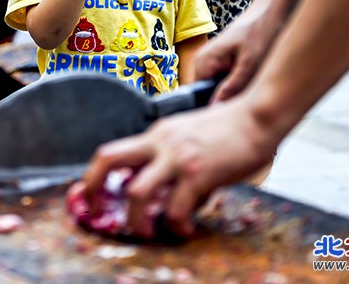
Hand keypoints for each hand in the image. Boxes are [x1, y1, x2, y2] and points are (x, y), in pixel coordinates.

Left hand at [79, 96, 277, 238]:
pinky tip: (184, 228)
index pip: (111, 152)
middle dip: (93, 189)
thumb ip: (171, 159)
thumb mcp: (189, 135)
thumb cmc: (231, 128)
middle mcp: (161, 142)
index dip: (92, 177)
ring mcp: (178, 157)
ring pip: (136, 191)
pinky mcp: (199, 172)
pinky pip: (176, 208)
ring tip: (146, 232)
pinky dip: (176, 225)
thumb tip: (163, 195)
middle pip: (108, 159)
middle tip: (98, 214)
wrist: (259, 116)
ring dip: (135, 219)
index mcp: (156, 134)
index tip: (88, 197)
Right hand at [194, 0, 284, 102]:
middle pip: (206, 94)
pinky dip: (238, 84)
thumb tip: (215, 108)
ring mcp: (211, 61)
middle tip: (248, 102)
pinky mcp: (221, 61)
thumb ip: (232, 87)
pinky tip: (251, 81)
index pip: (197, 96)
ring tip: (252, 89)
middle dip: (226, 101)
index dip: (214, 108)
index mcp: (204, 62)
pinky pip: (224, 81)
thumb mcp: (250, 63)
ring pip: (217, 88)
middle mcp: (202, 61)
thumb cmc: (261, 31)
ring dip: (233, 93)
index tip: (233, 112)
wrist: (270, 10)